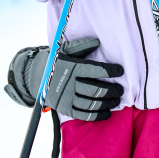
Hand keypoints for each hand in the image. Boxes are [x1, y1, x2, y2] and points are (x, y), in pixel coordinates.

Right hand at [5, 38, 123, 120]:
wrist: (37, 77)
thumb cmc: (57, 61)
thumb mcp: (66, 50)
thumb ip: (81, 46)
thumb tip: (98, 42)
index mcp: (71, 68)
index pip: (94, 70)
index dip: (109, 71)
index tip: (120, 71)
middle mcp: (69, 84)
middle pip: (94, 89)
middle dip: (111, 91)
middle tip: (120, 90)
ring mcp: (66, 98)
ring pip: (91, 103)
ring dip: (107, 103)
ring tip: (116, 100)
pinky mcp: (65, 109)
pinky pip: (83, 115)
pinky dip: (97, 115)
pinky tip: (107, 113)